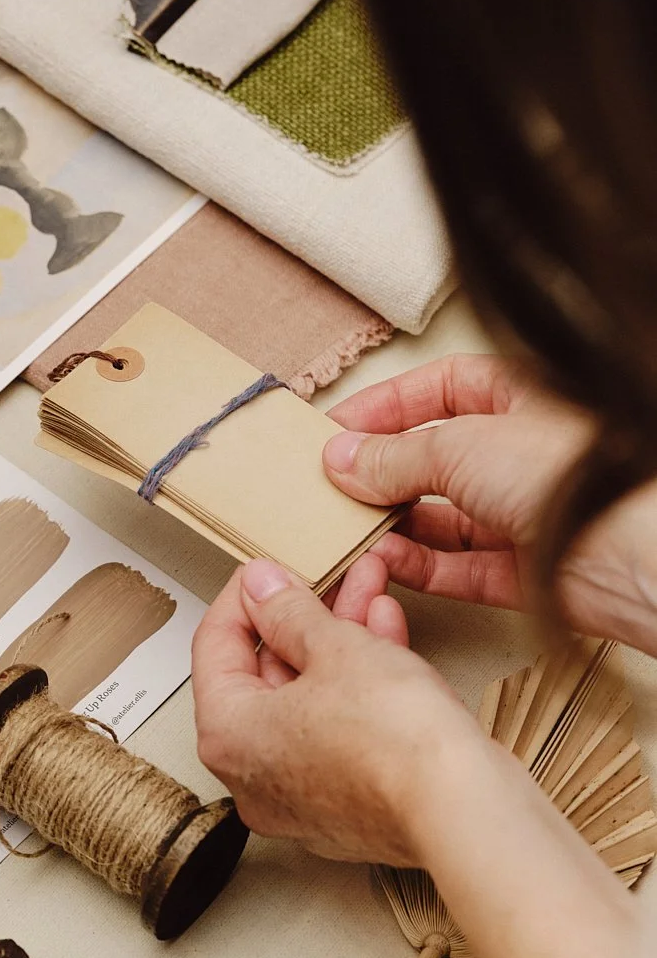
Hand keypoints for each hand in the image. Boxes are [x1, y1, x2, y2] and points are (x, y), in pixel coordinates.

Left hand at [191, 556, 483, 864]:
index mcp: (227, 737)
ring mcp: (299, 797)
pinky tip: (384, 635)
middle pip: (265, 675)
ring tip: (368, 591)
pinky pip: (338, 731)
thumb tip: (262, 588)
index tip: (269, 571)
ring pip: (309, 701)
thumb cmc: (396, 741)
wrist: (464, 809)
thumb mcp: (336, 647)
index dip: (245, 596)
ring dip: (337, 642)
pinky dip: (357, 686)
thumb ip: (290, 610)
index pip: (215, 647)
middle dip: (304, 617)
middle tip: (329, 576)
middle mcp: (252, 776)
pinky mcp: (346, 805)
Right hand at [322, 354, 590, 612]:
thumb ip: (395, 455)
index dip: (386, 405)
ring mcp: (524, 511)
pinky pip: (456, 566)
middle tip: (330, 484)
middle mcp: (524, 453)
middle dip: (380, 470)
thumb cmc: (580, 472)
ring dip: (391, 522)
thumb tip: (344, 459)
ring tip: (346, 526)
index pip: (442, 388)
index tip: (336, 428)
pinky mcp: (523, 569)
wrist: (634, 551)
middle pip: (434, 456)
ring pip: (441, 516)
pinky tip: (381, 559)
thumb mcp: (463, 445)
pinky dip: (416, 565)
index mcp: (524, 397)